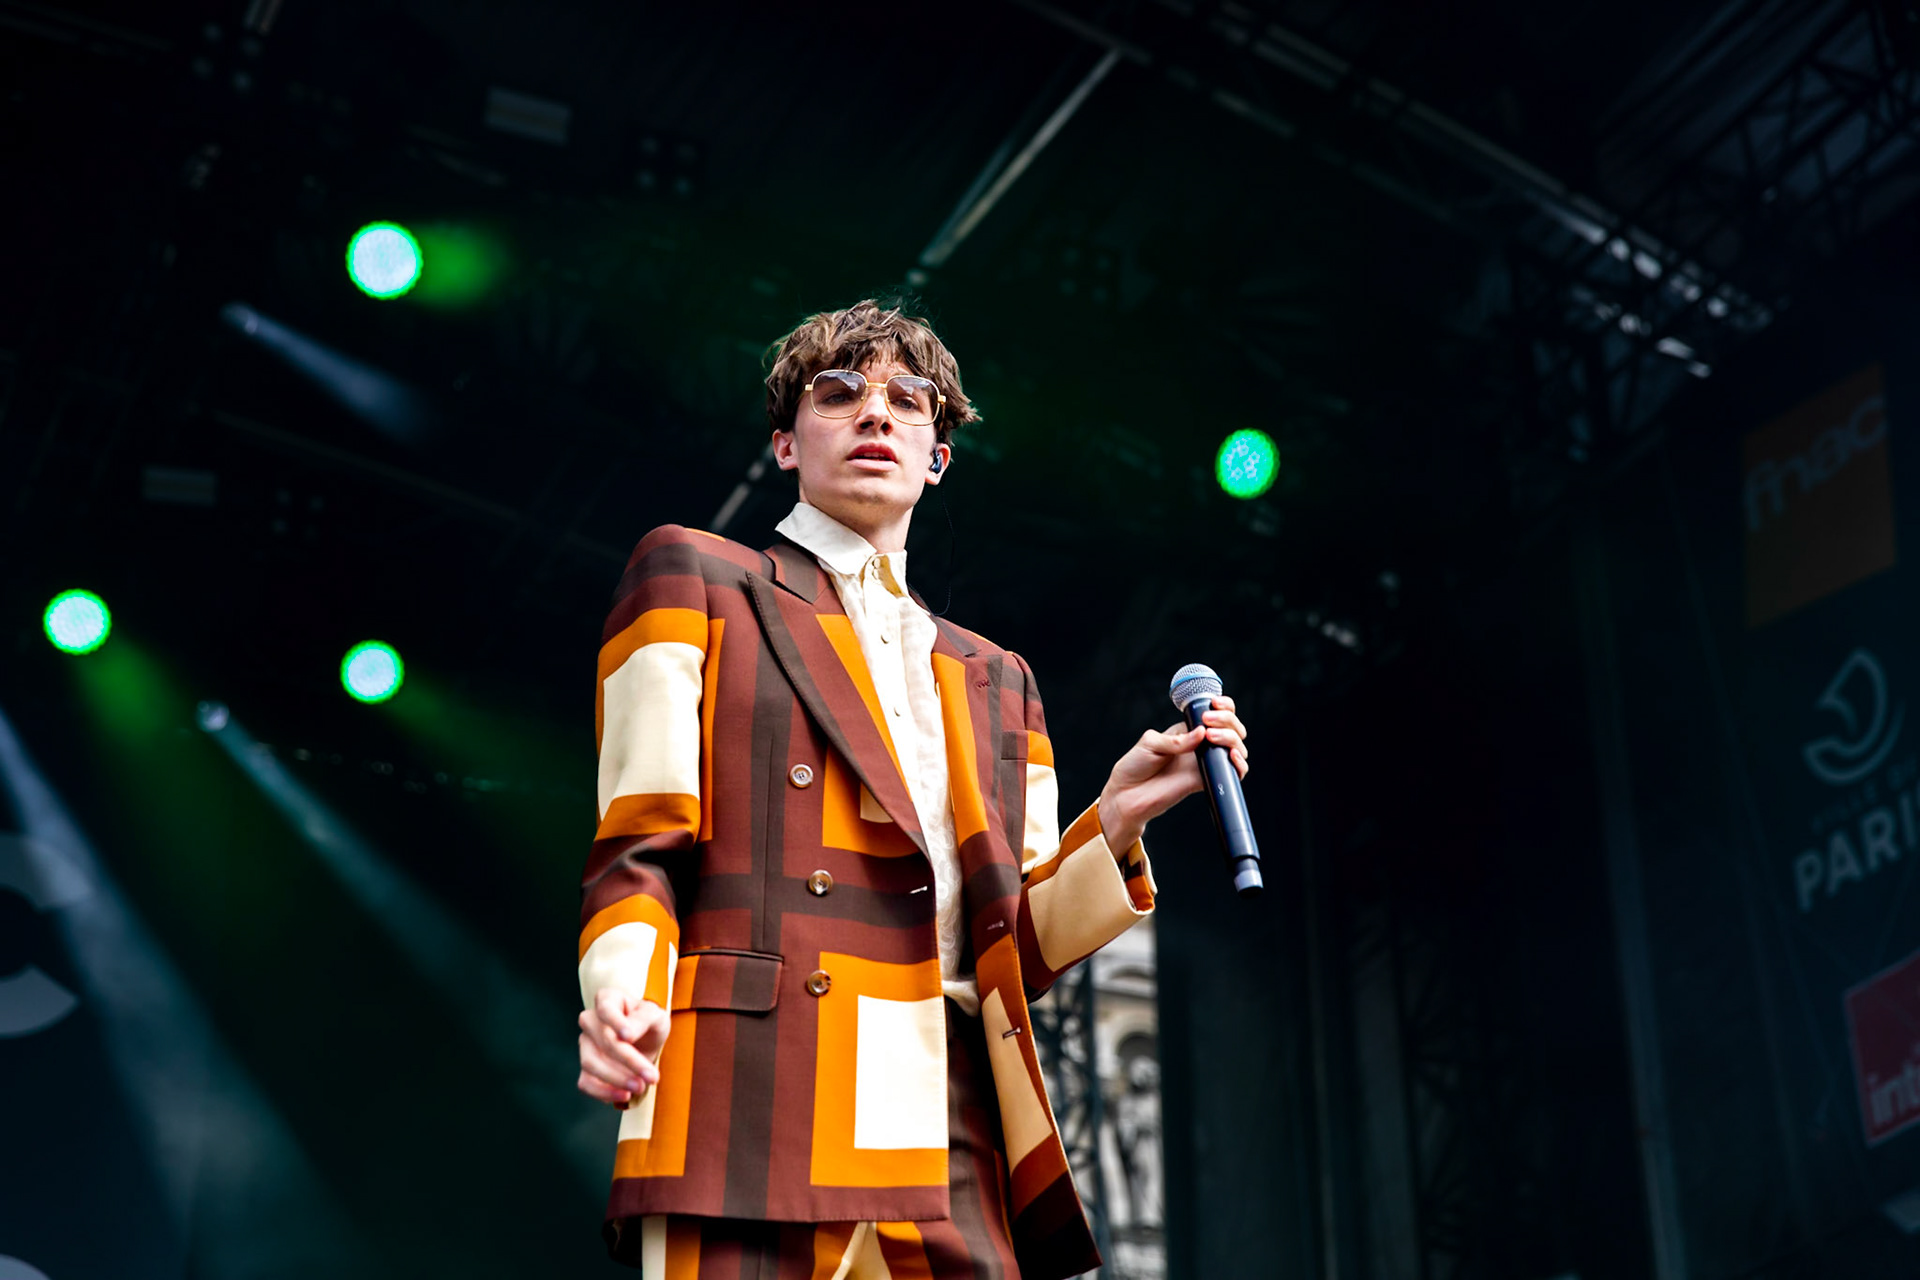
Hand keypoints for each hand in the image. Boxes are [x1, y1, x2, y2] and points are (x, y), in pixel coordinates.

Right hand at [577, 986, 670, 1107]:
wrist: (646, 1040)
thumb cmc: (649, 1022)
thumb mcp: (656, 1016)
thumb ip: (643, 1019)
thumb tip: (626, 1035)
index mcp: (607, 999)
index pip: (605, 1008)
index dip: (615, 1022)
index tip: (629, 1037)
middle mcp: (591, 1020)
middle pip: (603, 1041)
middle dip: (628, 1061)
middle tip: (651, 1076)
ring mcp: (585, 1044)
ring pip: (590, 1064)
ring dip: (616, 1079)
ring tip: (640, 1087)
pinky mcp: (585, 1067)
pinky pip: (585, 1083)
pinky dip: (603, 1092)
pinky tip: (624, 1096)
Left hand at [1096, 696, 1247, 851]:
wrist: (1127, 794)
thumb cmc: (1136, 766)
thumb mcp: (1151, 743)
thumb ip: (1176, 740)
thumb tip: (1201, 733)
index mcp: (1189, 730)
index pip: (1216, 713)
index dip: (1223, 706)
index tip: (1214, 703)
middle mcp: (1201, 745)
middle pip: (1232, 728)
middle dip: (1227, 719)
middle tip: (1208, 722)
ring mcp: (1206, 762)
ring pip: (1236, 747)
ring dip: (1231, 737)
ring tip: (1211, 737)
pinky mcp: (1207, 781)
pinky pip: (1233, 773)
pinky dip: (1240, 764)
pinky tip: (1231, 755)